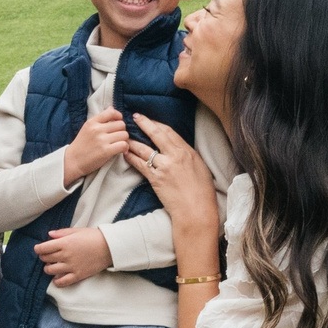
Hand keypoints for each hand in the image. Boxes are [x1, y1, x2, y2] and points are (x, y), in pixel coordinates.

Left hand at [34, 225, 110, 286]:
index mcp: (64, 243)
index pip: (43, 248)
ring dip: (48, 268)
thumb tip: (50, 235)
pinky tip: (56, 278)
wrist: (109, 247)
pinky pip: (62, 282)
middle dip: (43, 257)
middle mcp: (65, 255)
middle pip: (46, 258)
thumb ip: (62, 233)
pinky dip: (56, 281)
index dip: (38, 249)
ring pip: (51, 270)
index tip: (38, 249)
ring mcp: (71, 266)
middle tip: (47, 256)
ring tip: (51, 266)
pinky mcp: (77, 275)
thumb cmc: (94, 237)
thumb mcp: (77, 231)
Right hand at [59, 107, 130, 185]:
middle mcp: (97, 129)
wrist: (73, 161)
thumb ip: (100, 119)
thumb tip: (112, 108)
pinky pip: (123, 145)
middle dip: (122, 130)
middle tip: (118, 137)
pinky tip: (121, 150)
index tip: (118, 122)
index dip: (118, 116)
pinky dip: (125, 148)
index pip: (111, 112)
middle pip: (121, 124)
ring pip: (124, 135)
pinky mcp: (105, 151)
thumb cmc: (81, 145)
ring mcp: (101, 140)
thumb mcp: (87, 128)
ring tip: (119, 144)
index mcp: (92, 122)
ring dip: (124, 140)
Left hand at [129, 114, 219, 243]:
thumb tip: (180, 150)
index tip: (150, 119)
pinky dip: (131, 157)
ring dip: (133, 141)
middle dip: (144, 124)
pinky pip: (140, 164)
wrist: (196, 210)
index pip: (169, 132)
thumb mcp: (200, 168)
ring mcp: (164, 167)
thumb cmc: (202, 192)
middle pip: (156, 134)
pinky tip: (125, 153)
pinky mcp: (155, 179)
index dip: (157, 124)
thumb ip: (189, 156)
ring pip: (145, 148)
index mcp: (188, 152)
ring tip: (125, 136)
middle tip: (135, 117)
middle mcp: (176, 156)